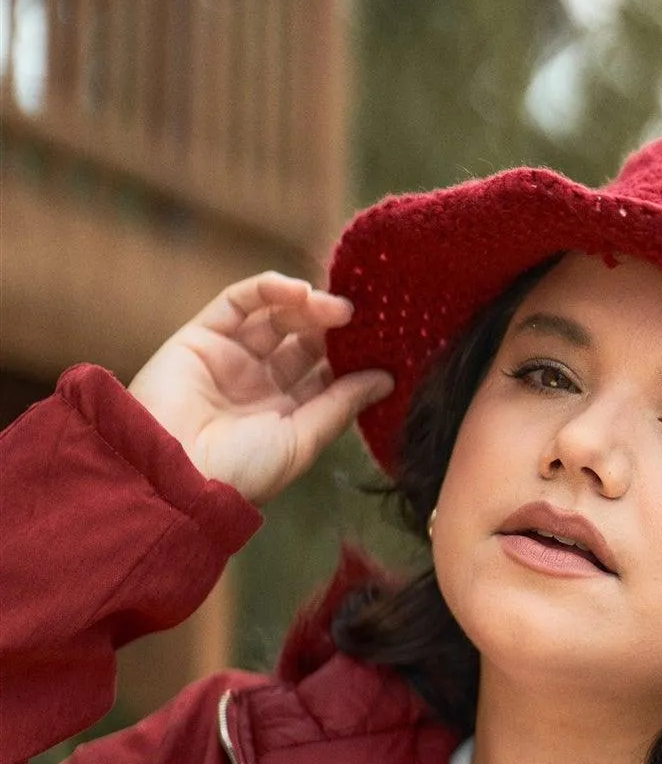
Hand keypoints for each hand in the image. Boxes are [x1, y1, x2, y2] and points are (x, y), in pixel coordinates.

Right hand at [127, 272, 391, 504]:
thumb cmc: (240, 473)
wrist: (173, 475)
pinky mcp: (201, 335)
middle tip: (363, 319)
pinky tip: (300, 292)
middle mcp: (258, 384)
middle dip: (334, 328)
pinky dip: (269, 288)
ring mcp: (230, 358)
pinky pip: (239, 300)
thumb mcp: (302, 440)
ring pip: (276, 316)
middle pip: (304, 340)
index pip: (326, 374)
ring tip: (338, 309)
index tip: (385, 341)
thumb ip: (341, 405)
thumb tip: (386, 379)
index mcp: (284, 416)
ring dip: (309, 305)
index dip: (353, 355)